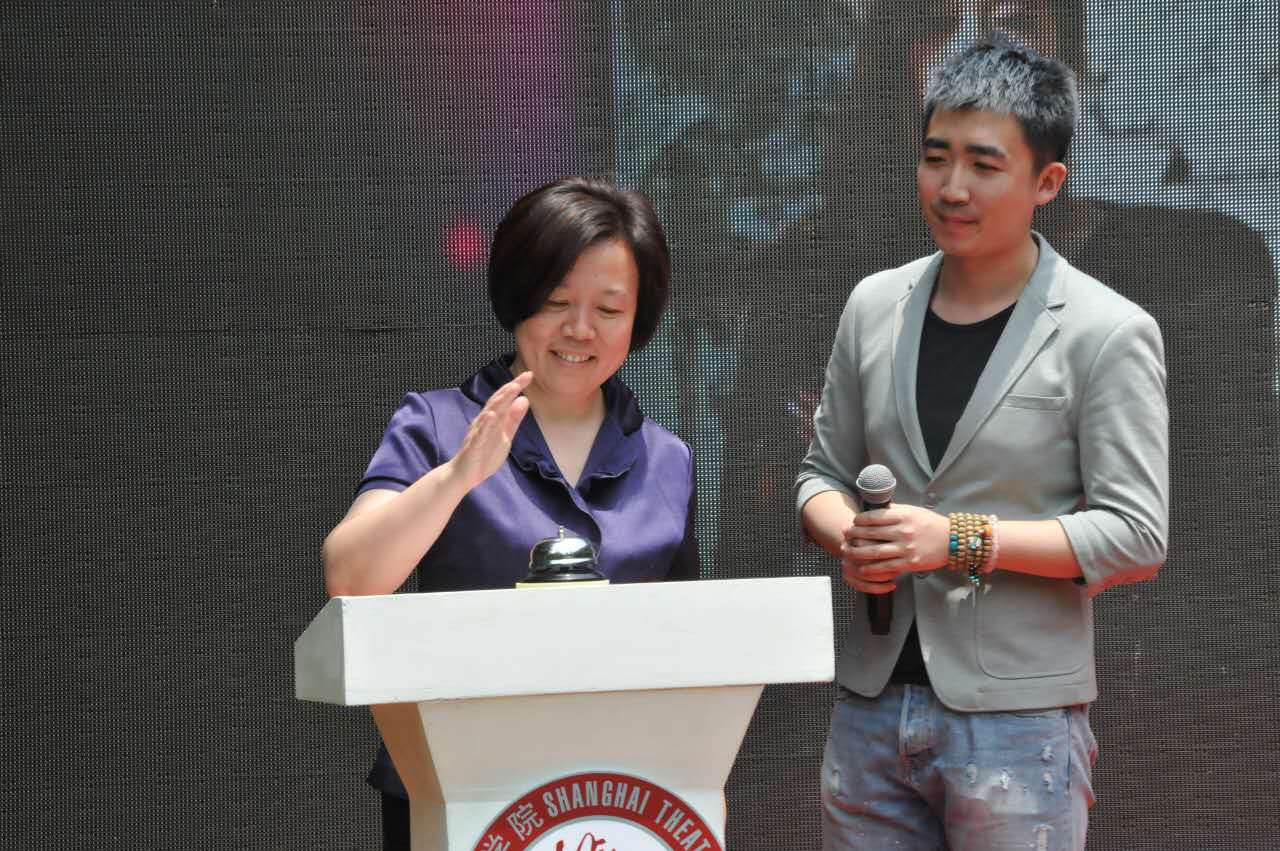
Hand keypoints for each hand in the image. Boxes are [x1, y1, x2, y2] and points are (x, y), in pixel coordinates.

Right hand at [449, 371, 532, 489]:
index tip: (529, 374)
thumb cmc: (484, 453)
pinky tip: (491, 415)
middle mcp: (484, 422)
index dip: (516, 386)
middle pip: (497, 402)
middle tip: (524, 376)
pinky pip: (479, 434)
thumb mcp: (505, 435)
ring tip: (512, 389)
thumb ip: (513, 419)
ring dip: (500, 401)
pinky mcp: (474, 446)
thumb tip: (524, 399)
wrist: (464, 475)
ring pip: (489, 414)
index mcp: (493, 419)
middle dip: (510, 388)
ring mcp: (478, 433)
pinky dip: (485, 424)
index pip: (505, 399)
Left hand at [840, 503, 948, 593]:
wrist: (953, 541)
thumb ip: (895, 510)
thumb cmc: (931, 524)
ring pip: (874, 552)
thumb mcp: (913, 511)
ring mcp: (906, 548)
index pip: (874, 516)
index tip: (853, 521)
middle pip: (870, 534)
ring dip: (857, 552)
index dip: (859, 520)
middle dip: (854, 534)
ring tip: (848, 551)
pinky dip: (871, 568)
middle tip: (845, 535)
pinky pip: (886, 567)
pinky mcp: (910, 563)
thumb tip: (875, 508)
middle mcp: (903, 531)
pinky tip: (862, 568)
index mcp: (903, 516)